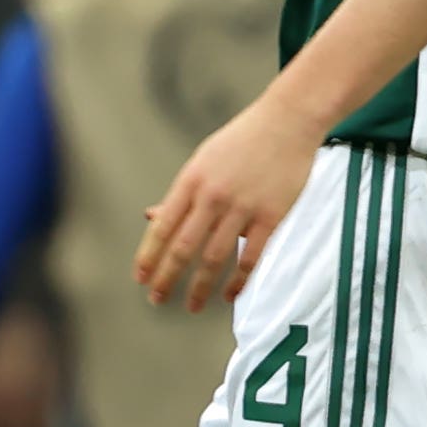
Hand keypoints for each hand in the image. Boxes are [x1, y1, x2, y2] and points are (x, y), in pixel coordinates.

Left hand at [133, 94, 323, 311]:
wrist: (286, 121)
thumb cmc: (241, 141)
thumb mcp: (202, 161)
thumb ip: (181, 194)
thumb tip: (152, 218)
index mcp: (191, 181)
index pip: (163, 226)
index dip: (149, 255)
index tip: (140, 277)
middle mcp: (213, 196)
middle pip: (184, 247)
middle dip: (167, 277)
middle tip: (156, 299)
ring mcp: (242, 208)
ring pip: (215, 257)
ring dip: (201, 287)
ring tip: (191, 305)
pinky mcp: (271, 216)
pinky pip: (251, 257)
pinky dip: (239, 280)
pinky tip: (229, 295)